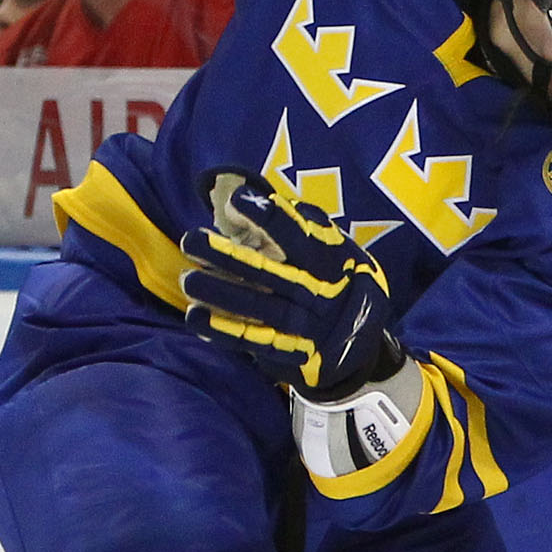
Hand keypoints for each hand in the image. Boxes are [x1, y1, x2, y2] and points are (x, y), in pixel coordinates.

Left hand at [179, 171, 398, 394]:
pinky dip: (223, 331)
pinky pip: (254, 341)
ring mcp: (306, 326)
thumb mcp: (341, 252)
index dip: (269, 219)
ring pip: (258, 308)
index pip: (300, 238)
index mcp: (333, 264)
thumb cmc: (341, 281)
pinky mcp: (291, 352)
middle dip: (228, 257)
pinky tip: (196, 317)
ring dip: (220, 294)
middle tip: (191, 239)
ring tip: (188, 280)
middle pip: (270, 274)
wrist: (363, 341)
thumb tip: (259, 199)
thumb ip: (308, 228)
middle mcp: (320, 295)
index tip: (236, 201)